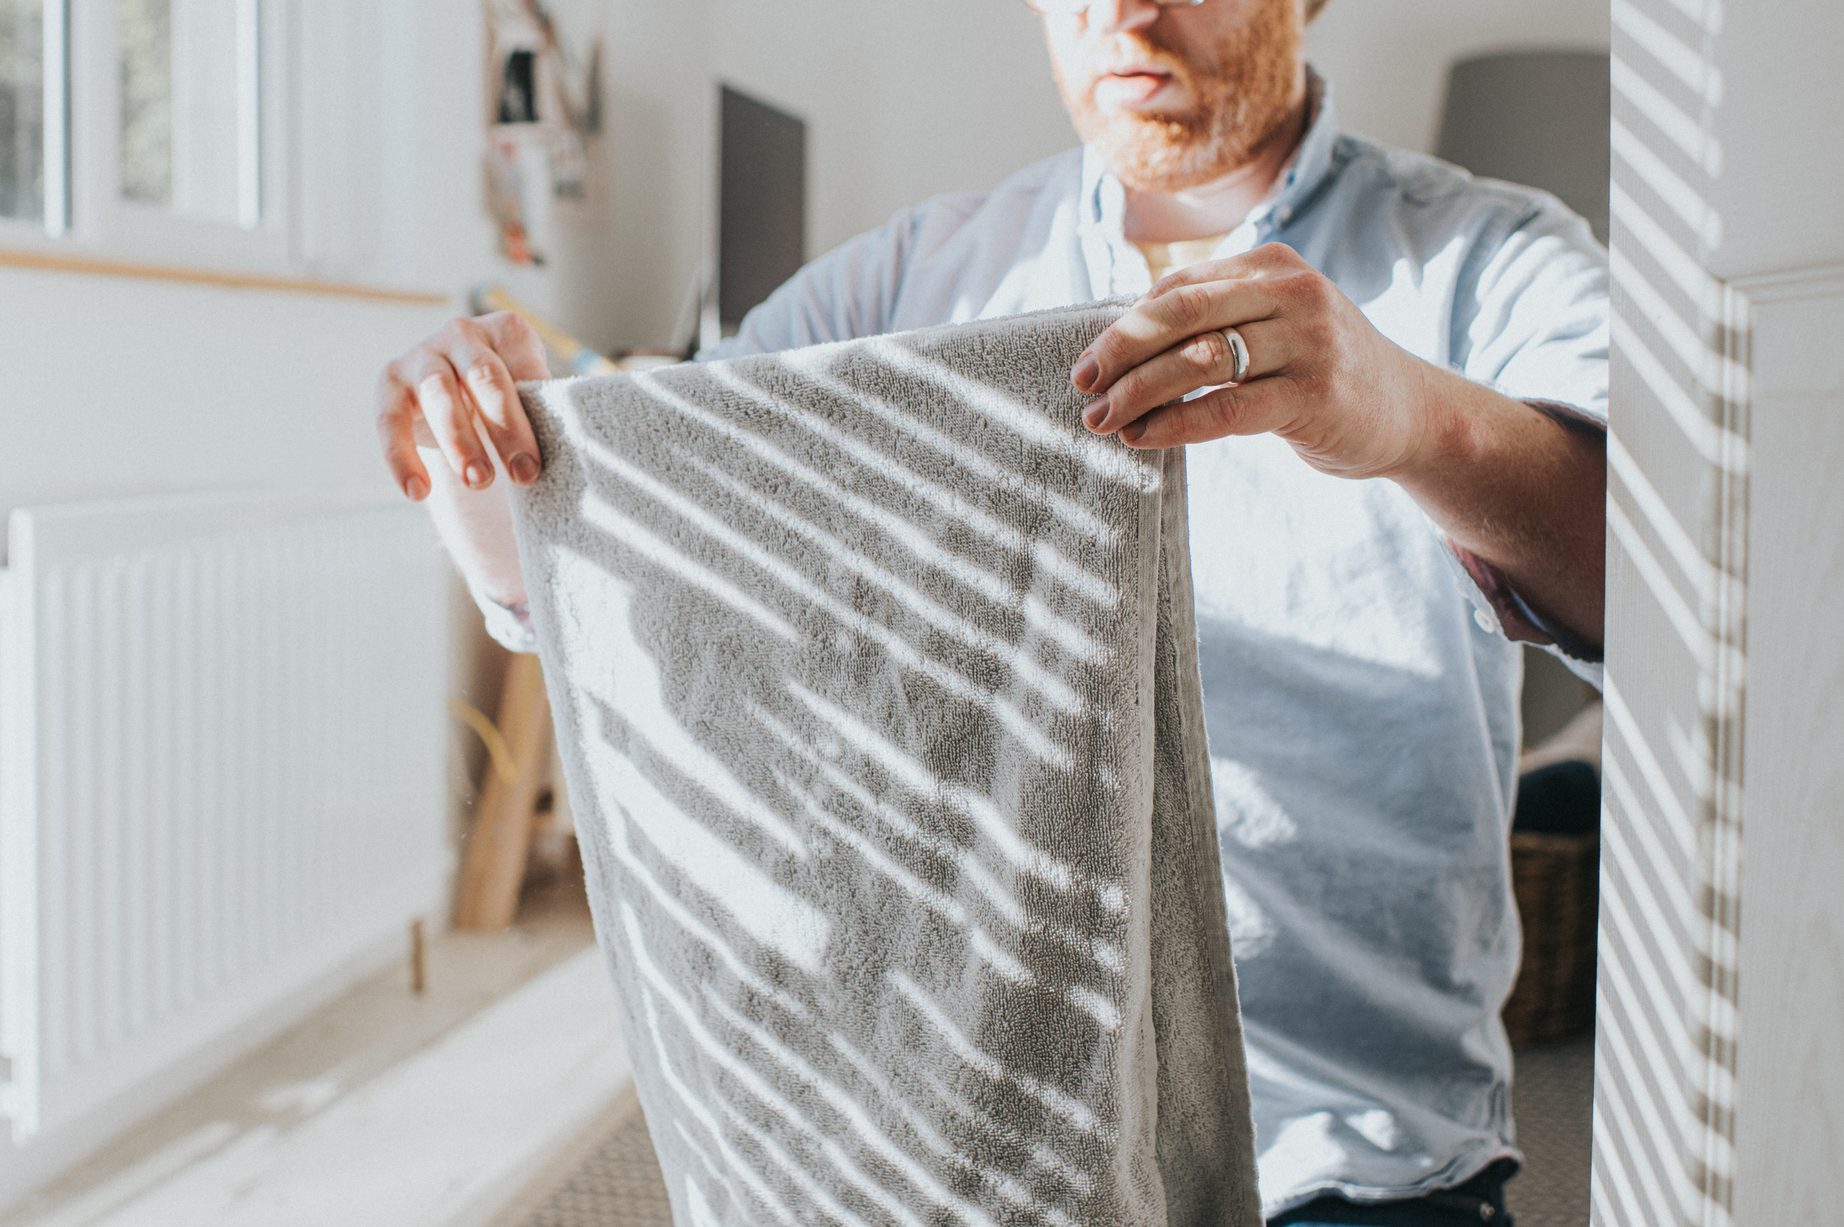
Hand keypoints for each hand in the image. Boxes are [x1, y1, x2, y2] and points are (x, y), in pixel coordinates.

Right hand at [375, 311, 549, 500]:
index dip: (534, 414)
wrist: (459, 406)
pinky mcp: (389, 381)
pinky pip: (390, 420)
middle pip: (484, 376)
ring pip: (439, 394)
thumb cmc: (507, 404)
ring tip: (479, 482)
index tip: (541, 461)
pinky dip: (402, 458)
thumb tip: (570, 445)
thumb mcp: (528, 400)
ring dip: (460, 441)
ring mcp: (423, 354)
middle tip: (523, 475)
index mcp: (507, 332)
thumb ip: (541, 410)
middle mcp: (462, 334)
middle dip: (505, 428)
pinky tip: (418, 493)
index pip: (524, 367)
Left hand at [1072, 243, 1442, 479]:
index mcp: (1273, 265)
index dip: (1124, 326)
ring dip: (1139, 393)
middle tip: (1081, 385)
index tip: (1085, 363)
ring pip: (1199, 361)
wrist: (1411, 412)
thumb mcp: (1275, 326)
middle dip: (1121, 351)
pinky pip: (1227, 408)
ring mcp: (1309, 341)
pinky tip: (1142, 438)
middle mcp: (1292, 293)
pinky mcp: (1315, 394)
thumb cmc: (1321, 371)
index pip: (1179, 290)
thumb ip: (1216, 322)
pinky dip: (1176, 424)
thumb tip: (1119, 344)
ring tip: (1102, 420)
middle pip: (1182, 314)